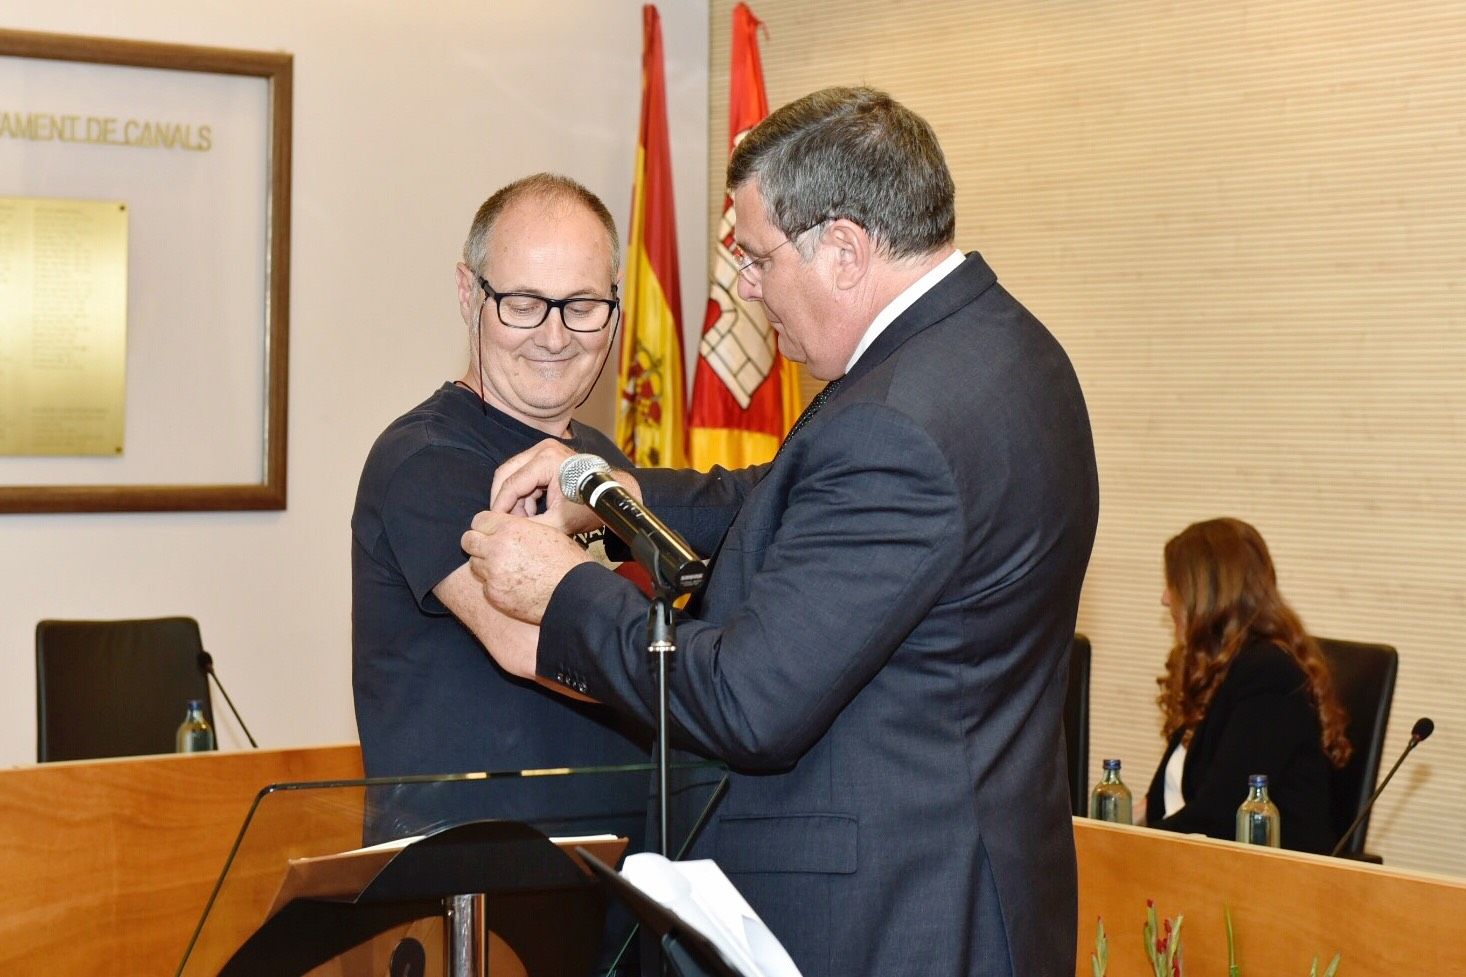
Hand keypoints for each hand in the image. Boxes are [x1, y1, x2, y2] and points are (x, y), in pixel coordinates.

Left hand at [461, 509, 593, 624]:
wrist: (574, 594)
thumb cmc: (566, 561)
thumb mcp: (546, 532)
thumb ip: (518, 528)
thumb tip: (504, 528)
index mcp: (510, 529)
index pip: (479, 520)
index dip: (486, 525)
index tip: (491, 532)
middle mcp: (496, 549)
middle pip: (468, 540)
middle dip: (477, 543)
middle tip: (490, 549)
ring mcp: (493, 574)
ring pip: (474, 564)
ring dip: (485, 564)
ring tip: (505, 568)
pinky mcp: (494, 595)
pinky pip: (485, 585)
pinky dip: (494, 585)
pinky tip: (512, 585)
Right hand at [490, 439, 601, 535]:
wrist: (612, 496)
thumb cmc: (591, 506)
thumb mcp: (561, 523)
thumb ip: (531, 527)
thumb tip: (507, 531)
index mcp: (546, 460)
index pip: (511, 483)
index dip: (500, 506)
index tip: (494, 523)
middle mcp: (543, 450)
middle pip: (506, 474)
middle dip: (503, 500)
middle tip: (503, 521)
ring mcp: (545, 451)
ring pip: (513, 474)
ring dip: (514, 499)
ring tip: (524, 520)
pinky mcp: (547, 457)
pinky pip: (524, 475)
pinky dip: (524, 494)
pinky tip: (531, 513)